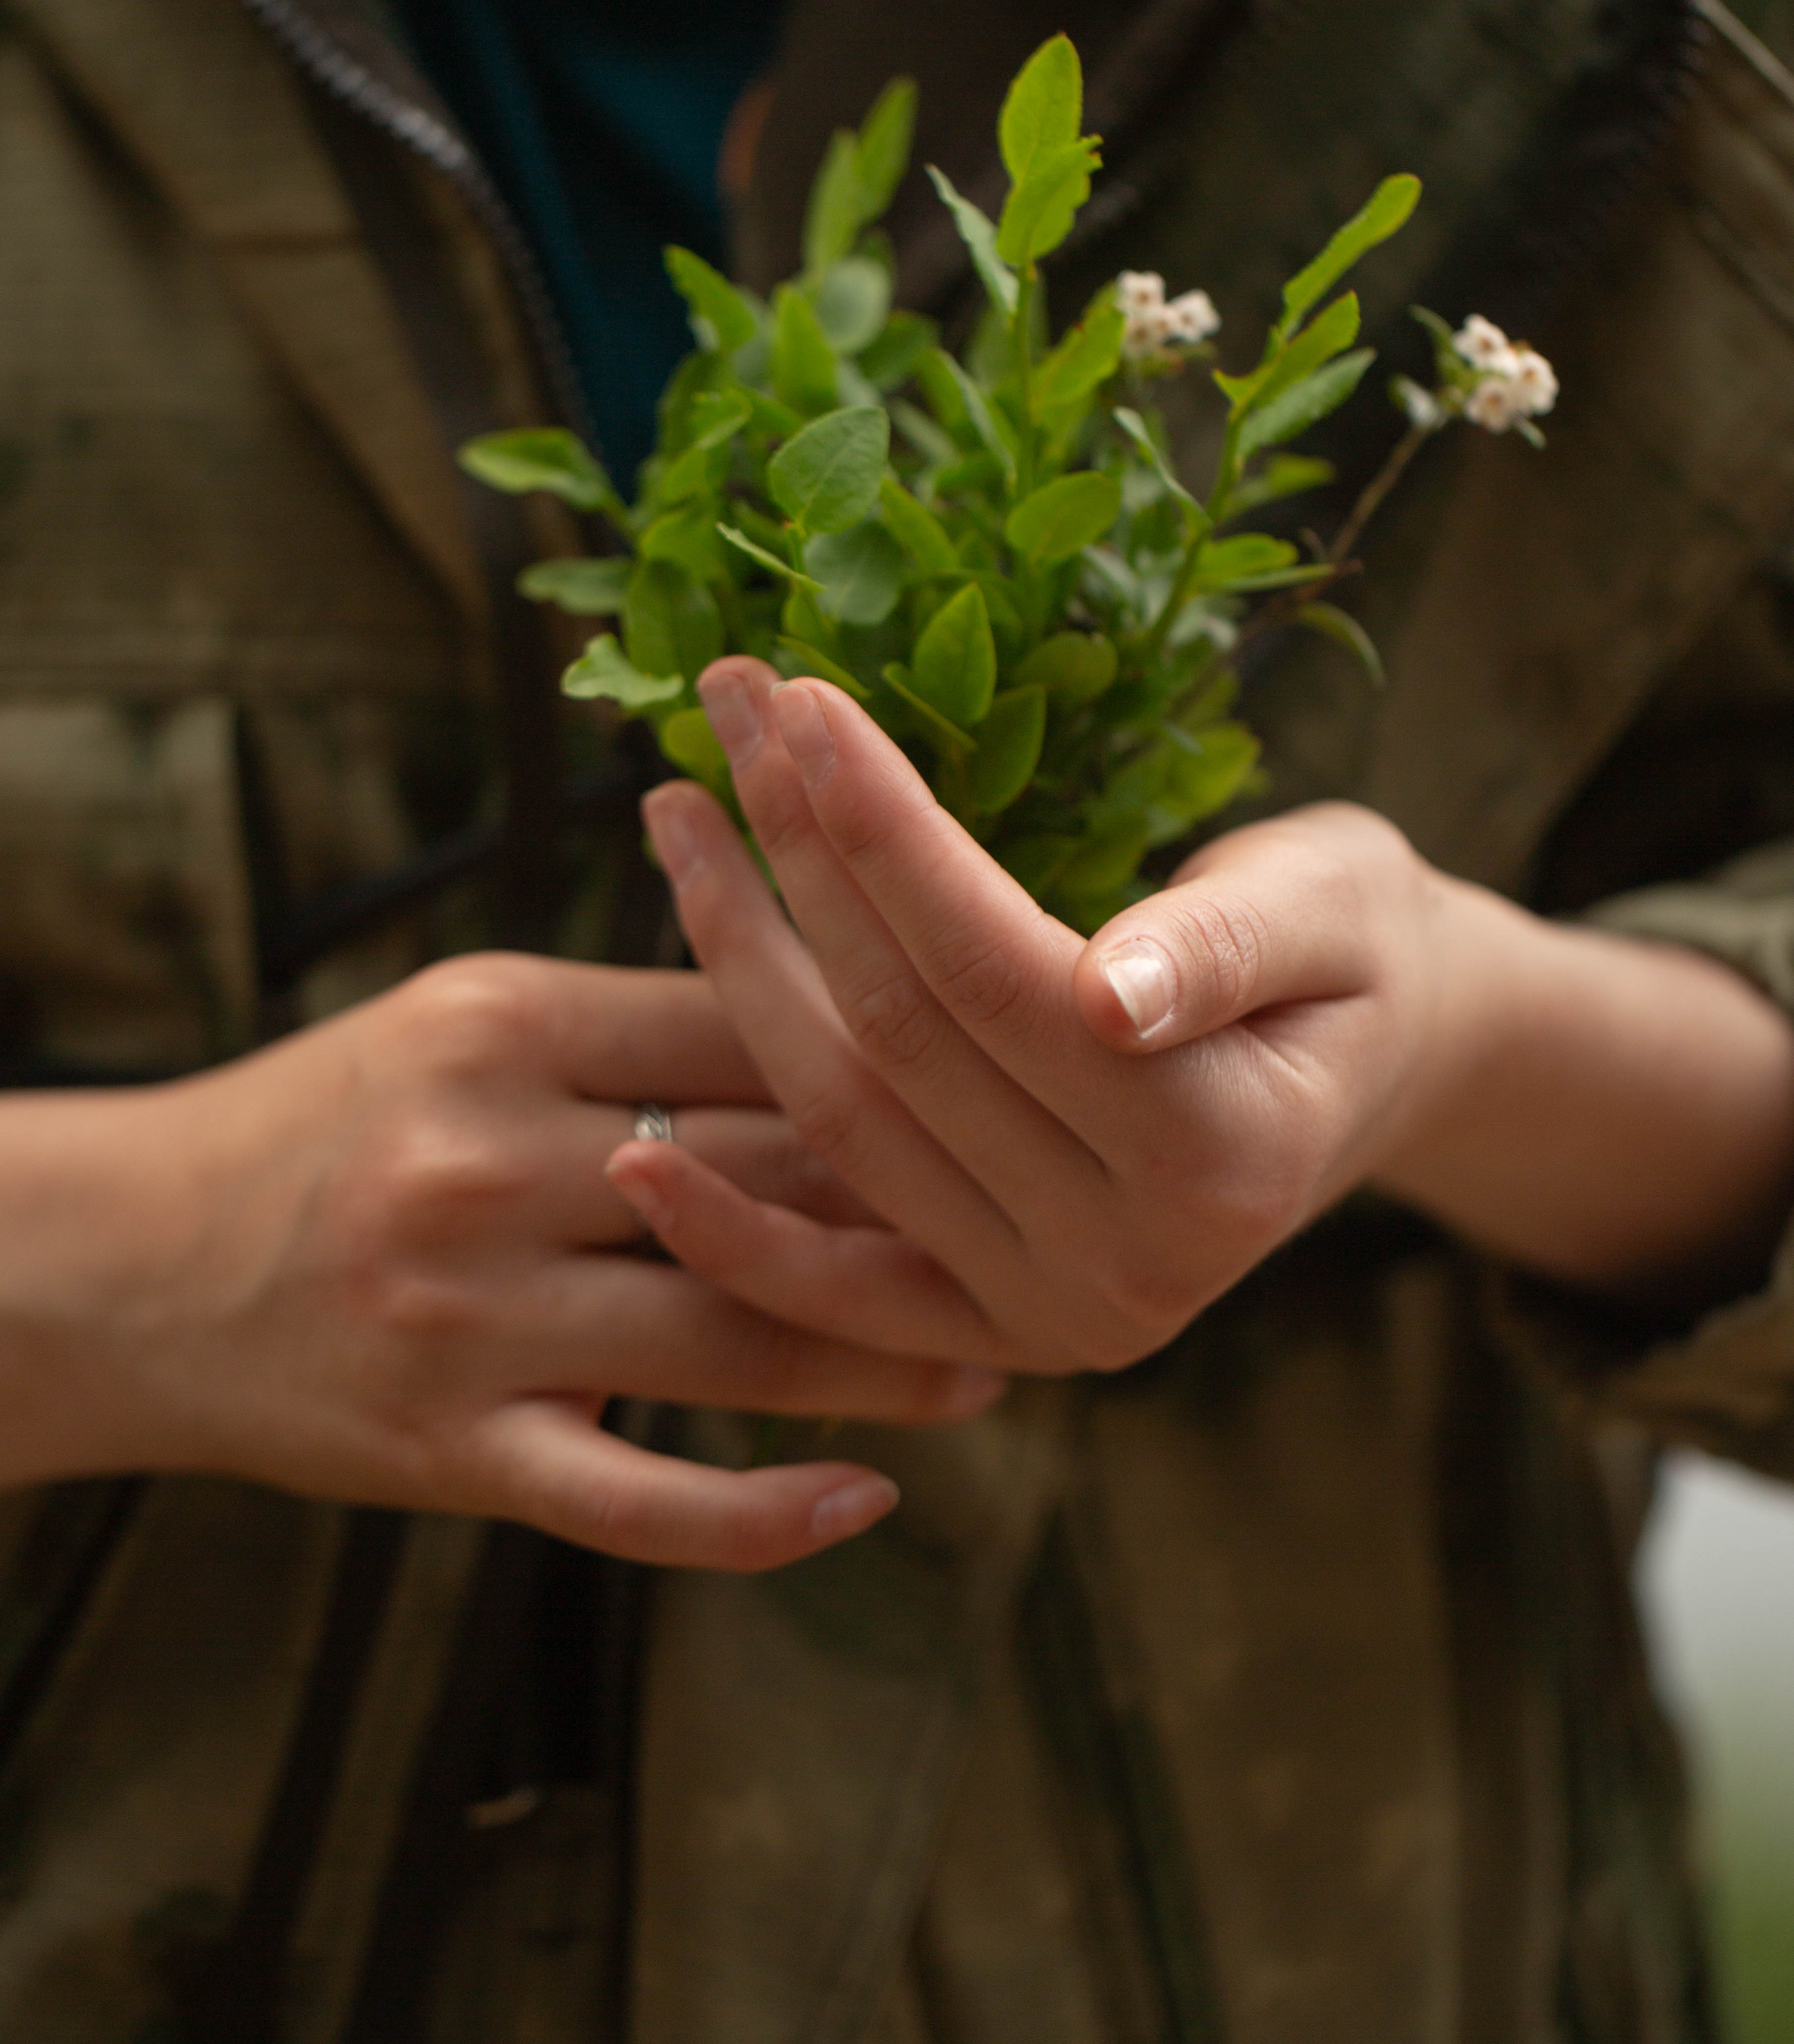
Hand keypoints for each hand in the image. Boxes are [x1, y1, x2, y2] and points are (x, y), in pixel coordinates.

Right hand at [0, 954, 1002, 1568]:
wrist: (130, 1264)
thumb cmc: (322, 1122)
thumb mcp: (456, 1025)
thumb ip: (623, 1023)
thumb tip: (826, 1026)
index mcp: (496, 1028)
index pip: (738, 1029)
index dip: (885, 1056)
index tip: (994, 1076)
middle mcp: (486, 1167)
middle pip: (754, 1180)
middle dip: (910, 1207)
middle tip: (1045, 1224)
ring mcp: (468, 1321)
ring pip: (728, 1339)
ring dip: (884, 1359)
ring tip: (1001, 1360)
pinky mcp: (446, 1453)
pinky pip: (630, 1500)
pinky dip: (759, 1514)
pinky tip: (867, 1503)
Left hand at [605, 660, 1793, 1368]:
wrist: (1366, 1063)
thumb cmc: (1352, 948)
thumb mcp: (1337, 906)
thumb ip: (1232, 946)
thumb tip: (1116, 996)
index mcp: (1225, 1161)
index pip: (998, 975)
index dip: (891, 836)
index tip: (806, 703)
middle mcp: (1129, 1274)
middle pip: (901, 1039)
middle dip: (802, 855)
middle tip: (735, 708)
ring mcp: (1051, 1322)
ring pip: (843, 1125)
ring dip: (740, 963)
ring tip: (676, 812)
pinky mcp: (989, 1340)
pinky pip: (833, 1294)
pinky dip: (731, 1232)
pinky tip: (639, 1144)